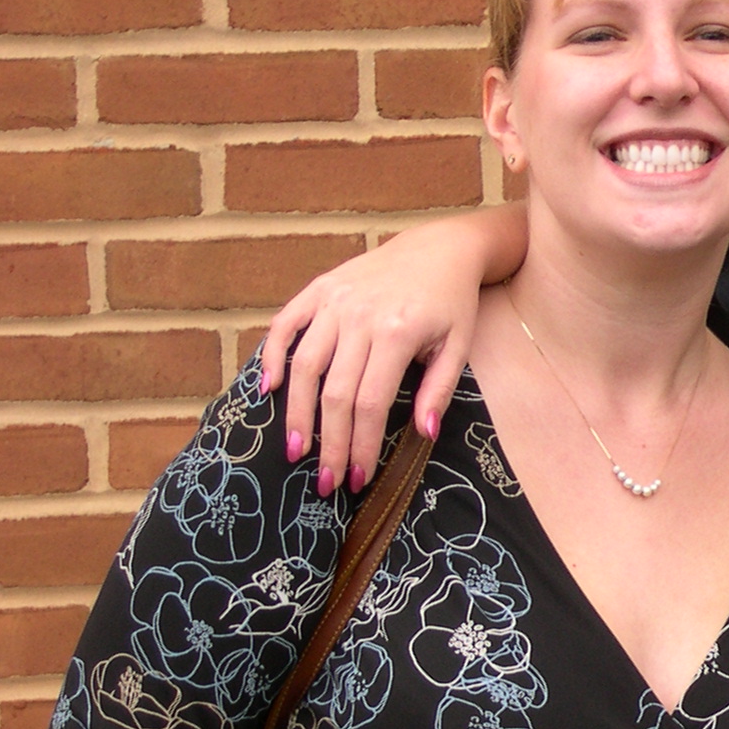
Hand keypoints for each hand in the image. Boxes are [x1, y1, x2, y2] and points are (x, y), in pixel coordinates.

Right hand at [260, 205, 524, 493]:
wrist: (439, 248)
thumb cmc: (451, 303)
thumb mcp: (458, 345)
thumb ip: (439, 389)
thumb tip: (424, 434)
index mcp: (397, 333)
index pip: (370, 403)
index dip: (362, 444)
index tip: (358, 478)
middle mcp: (359, 316)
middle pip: (334, 392)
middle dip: (329, 443)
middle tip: (326, 481)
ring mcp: (334, 300)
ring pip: (304, 365)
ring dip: (297, 412)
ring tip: (297, 450)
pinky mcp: (318, 289)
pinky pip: (285, 325)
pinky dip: (272, 356)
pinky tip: (269, 390)